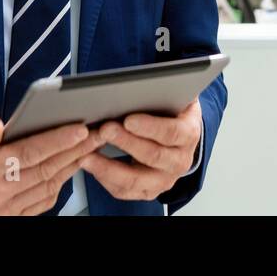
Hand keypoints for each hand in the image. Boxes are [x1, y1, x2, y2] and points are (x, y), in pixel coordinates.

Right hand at [0, 111, 105, 214]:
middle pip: (45, 171)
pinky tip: (71, 164)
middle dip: (75, 151)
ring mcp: (4, 211)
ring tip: (91, 145)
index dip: (56, 141)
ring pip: (49, 187)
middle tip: (98, 132)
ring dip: (73, 165)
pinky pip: (44, 200)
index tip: (80, 129)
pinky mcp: (10, 216)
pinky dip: (60, 182)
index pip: (28, 155)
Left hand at [79, 98, 201, 201]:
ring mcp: (164, 179)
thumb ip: (163, 90)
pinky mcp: (148, 191)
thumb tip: (140, 84)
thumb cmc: (171, 112)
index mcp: (189, 134)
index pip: (172, 132)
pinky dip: (105, 179)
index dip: (150, 127)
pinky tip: (91, 165)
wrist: (179, 135)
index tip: (129, 119)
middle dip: (125, 142)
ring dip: (109, 168)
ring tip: (87, 155)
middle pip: (153, 156)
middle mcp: (180, 161)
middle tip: (104, 129)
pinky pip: (125, 191)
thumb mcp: (174, 95)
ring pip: (136, 180)